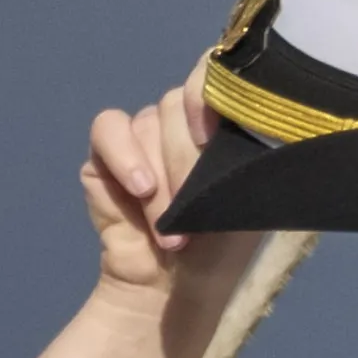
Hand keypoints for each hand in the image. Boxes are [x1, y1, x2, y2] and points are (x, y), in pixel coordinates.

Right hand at [81, 71, 256, 354]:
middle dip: (187, 161)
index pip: (218, 74)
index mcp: (224, 124)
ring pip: (150, 121)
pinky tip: (140, 188)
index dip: (212, 91)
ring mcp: (145, 133)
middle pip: (180, 103)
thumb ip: (247, 152)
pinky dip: (124, 155)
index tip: (213, 133)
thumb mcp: (248, 196)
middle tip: (194, 209)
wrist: (176, 284)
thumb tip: (251, 118)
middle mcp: (184, 121)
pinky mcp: (106, 154)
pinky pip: (109, 128)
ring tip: (169, 225)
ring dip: (161, 177)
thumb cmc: (222, 243)